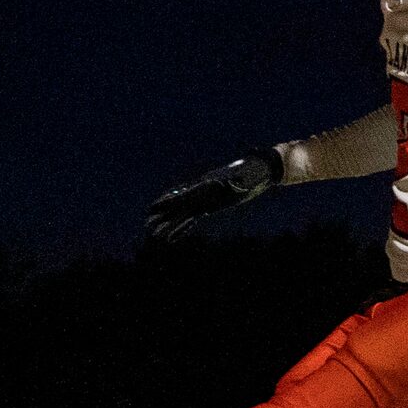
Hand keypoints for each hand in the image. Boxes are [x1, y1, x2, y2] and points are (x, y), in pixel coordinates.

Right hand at [144, 147, 281, 246]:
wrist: (260, 170)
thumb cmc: (254, 173)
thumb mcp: (246, 177)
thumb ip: (238, 182)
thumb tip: (234, 183)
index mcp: (208, 185)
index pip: (185, 195)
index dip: (169, 202)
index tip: (153, 207)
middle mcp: (203, 192)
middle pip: (179, 206)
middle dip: (163, 215)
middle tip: (147, 224)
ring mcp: (206, 199)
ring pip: (183, 214)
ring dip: (170, 224)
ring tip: (155, 234)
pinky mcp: (211, 206)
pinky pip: (194, 218)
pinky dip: (184, 227)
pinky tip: (174, 236)